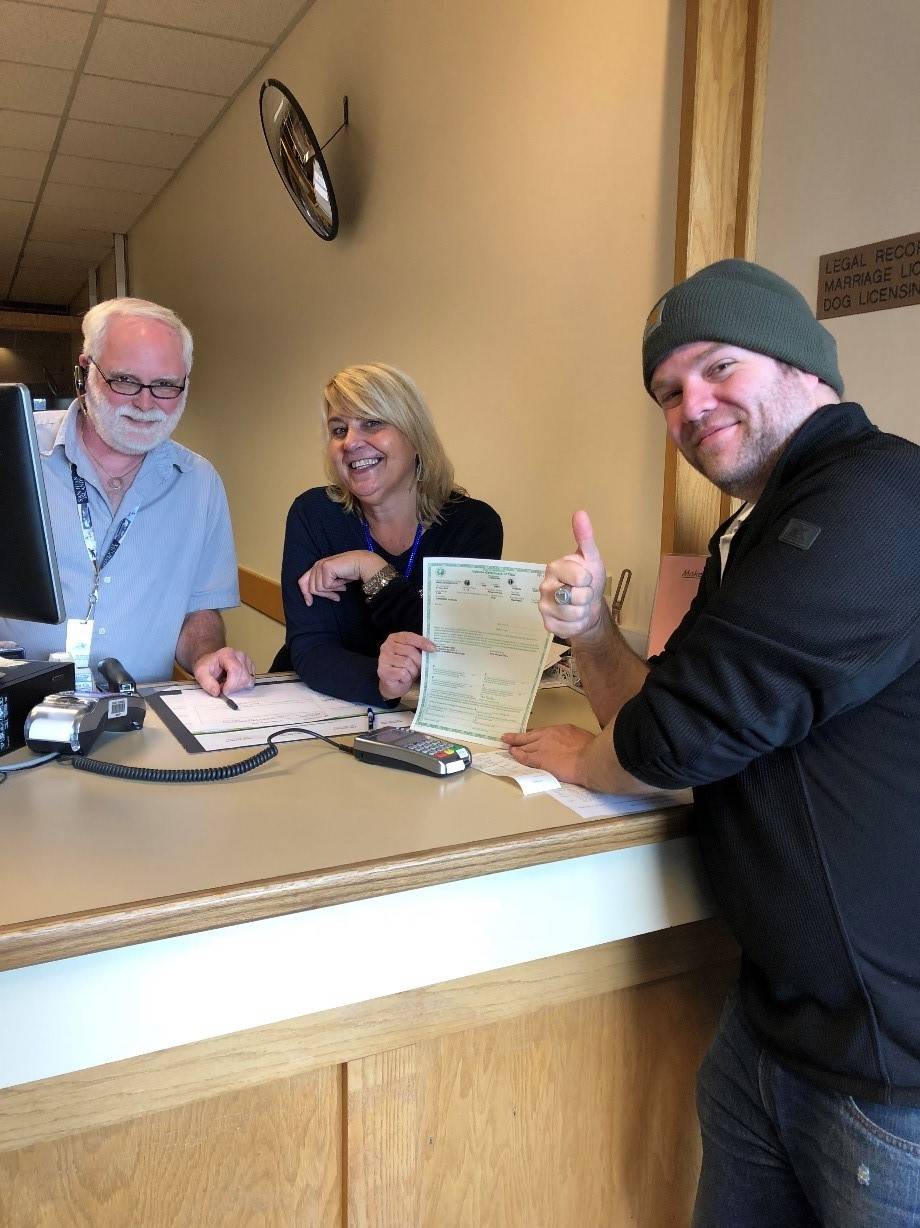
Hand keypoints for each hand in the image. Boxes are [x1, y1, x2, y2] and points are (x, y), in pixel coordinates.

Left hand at [193, 647, 255, 696]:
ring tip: (228, 684)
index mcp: (227, 654)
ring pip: (249, 680)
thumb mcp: (200, 673)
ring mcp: (247, 661)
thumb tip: (217, 692)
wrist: (210, 662)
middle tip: (222, 687)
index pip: (236, 670)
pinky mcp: (250, 667)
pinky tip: (233, 682)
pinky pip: (251, 681)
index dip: (231, 684)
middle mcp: (240, 655)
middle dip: (233, 687)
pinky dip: (242, 685)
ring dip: (238, 687)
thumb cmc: (207, 665)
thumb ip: (207, 682)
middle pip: (244, 677)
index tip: (224, 691)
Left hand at [298, 551, 384, 605]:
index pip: (303, 581)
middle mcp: (317, 564)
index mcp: (318, 566)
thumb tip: (316, 594)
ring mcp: (321, 565)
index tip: (309, 603)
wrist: (363, 564)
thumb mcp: (334, 580)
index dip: (305, 593)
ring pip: (318, 588)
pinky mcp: (326, 567)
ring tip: (342, 586)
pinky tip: (343, 581)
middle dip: (325, 595)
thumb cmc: (352, 571)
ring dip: (332, 590)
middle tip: (337, 597)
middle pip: (311, 588)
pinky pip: (326, 586)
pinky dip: (336, 586)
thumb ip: (324, 584)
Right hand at [377, 631, 436, 699]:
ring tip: (411, 673)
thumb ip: (418, 648)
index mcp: (394, 639)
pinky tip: (404, 678)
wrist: (393, 685)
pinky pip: (403, 673)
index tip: (433, 648)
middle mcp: (386, 647)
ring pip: (407, 663)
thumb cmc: (404, 668)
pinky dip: (408, 677)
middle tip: (420, 667)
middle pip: (410, 651)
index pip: (409, 637)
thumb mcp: (411, 655)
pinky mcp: (384, 672)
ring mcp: (383, 659)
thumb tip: (432, 648)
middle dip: (419, 661)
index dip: (422, 642)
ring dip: (413, 671)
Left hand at [502, 724, 594, 784]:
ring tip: (508, 745)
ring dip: (515, 746)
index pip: (543, 732)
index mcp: (561, 730)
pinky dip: (517, 755)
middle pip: (530, 736)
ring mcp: (543, 747)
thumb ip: (576, 740)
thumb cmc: (592, 750)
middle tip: (508, 737)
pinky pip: (525, 757)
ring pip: (525, 746)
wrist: (589, 760)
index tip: (530, 735)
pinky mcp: (540, 759)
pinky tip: (512, 754)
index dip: (535, 734)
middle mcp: (549, 736)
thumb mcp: (584, 738)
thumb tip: (577, 745)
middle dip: (518, 737)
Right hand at [538, 510, 607, 643]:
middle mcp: (544, 586)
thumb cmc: (589, 581)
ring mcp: (543, 607)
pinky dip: (578, 625)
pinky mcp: (547, 625)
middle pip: (577, 596)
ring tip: (580, 606)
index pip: (580, 577)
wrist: (589, 607)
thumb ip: (585, 537)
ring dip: (584, 612)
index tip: (586, 579)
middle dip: (587, 597)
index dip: (590, 580)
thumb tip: (580, 512)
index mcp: (554, 568)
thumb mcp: (591, 558)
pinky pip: (569, 628)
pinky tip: (574, 618)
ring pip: (574, 614)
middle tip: (583, 593)